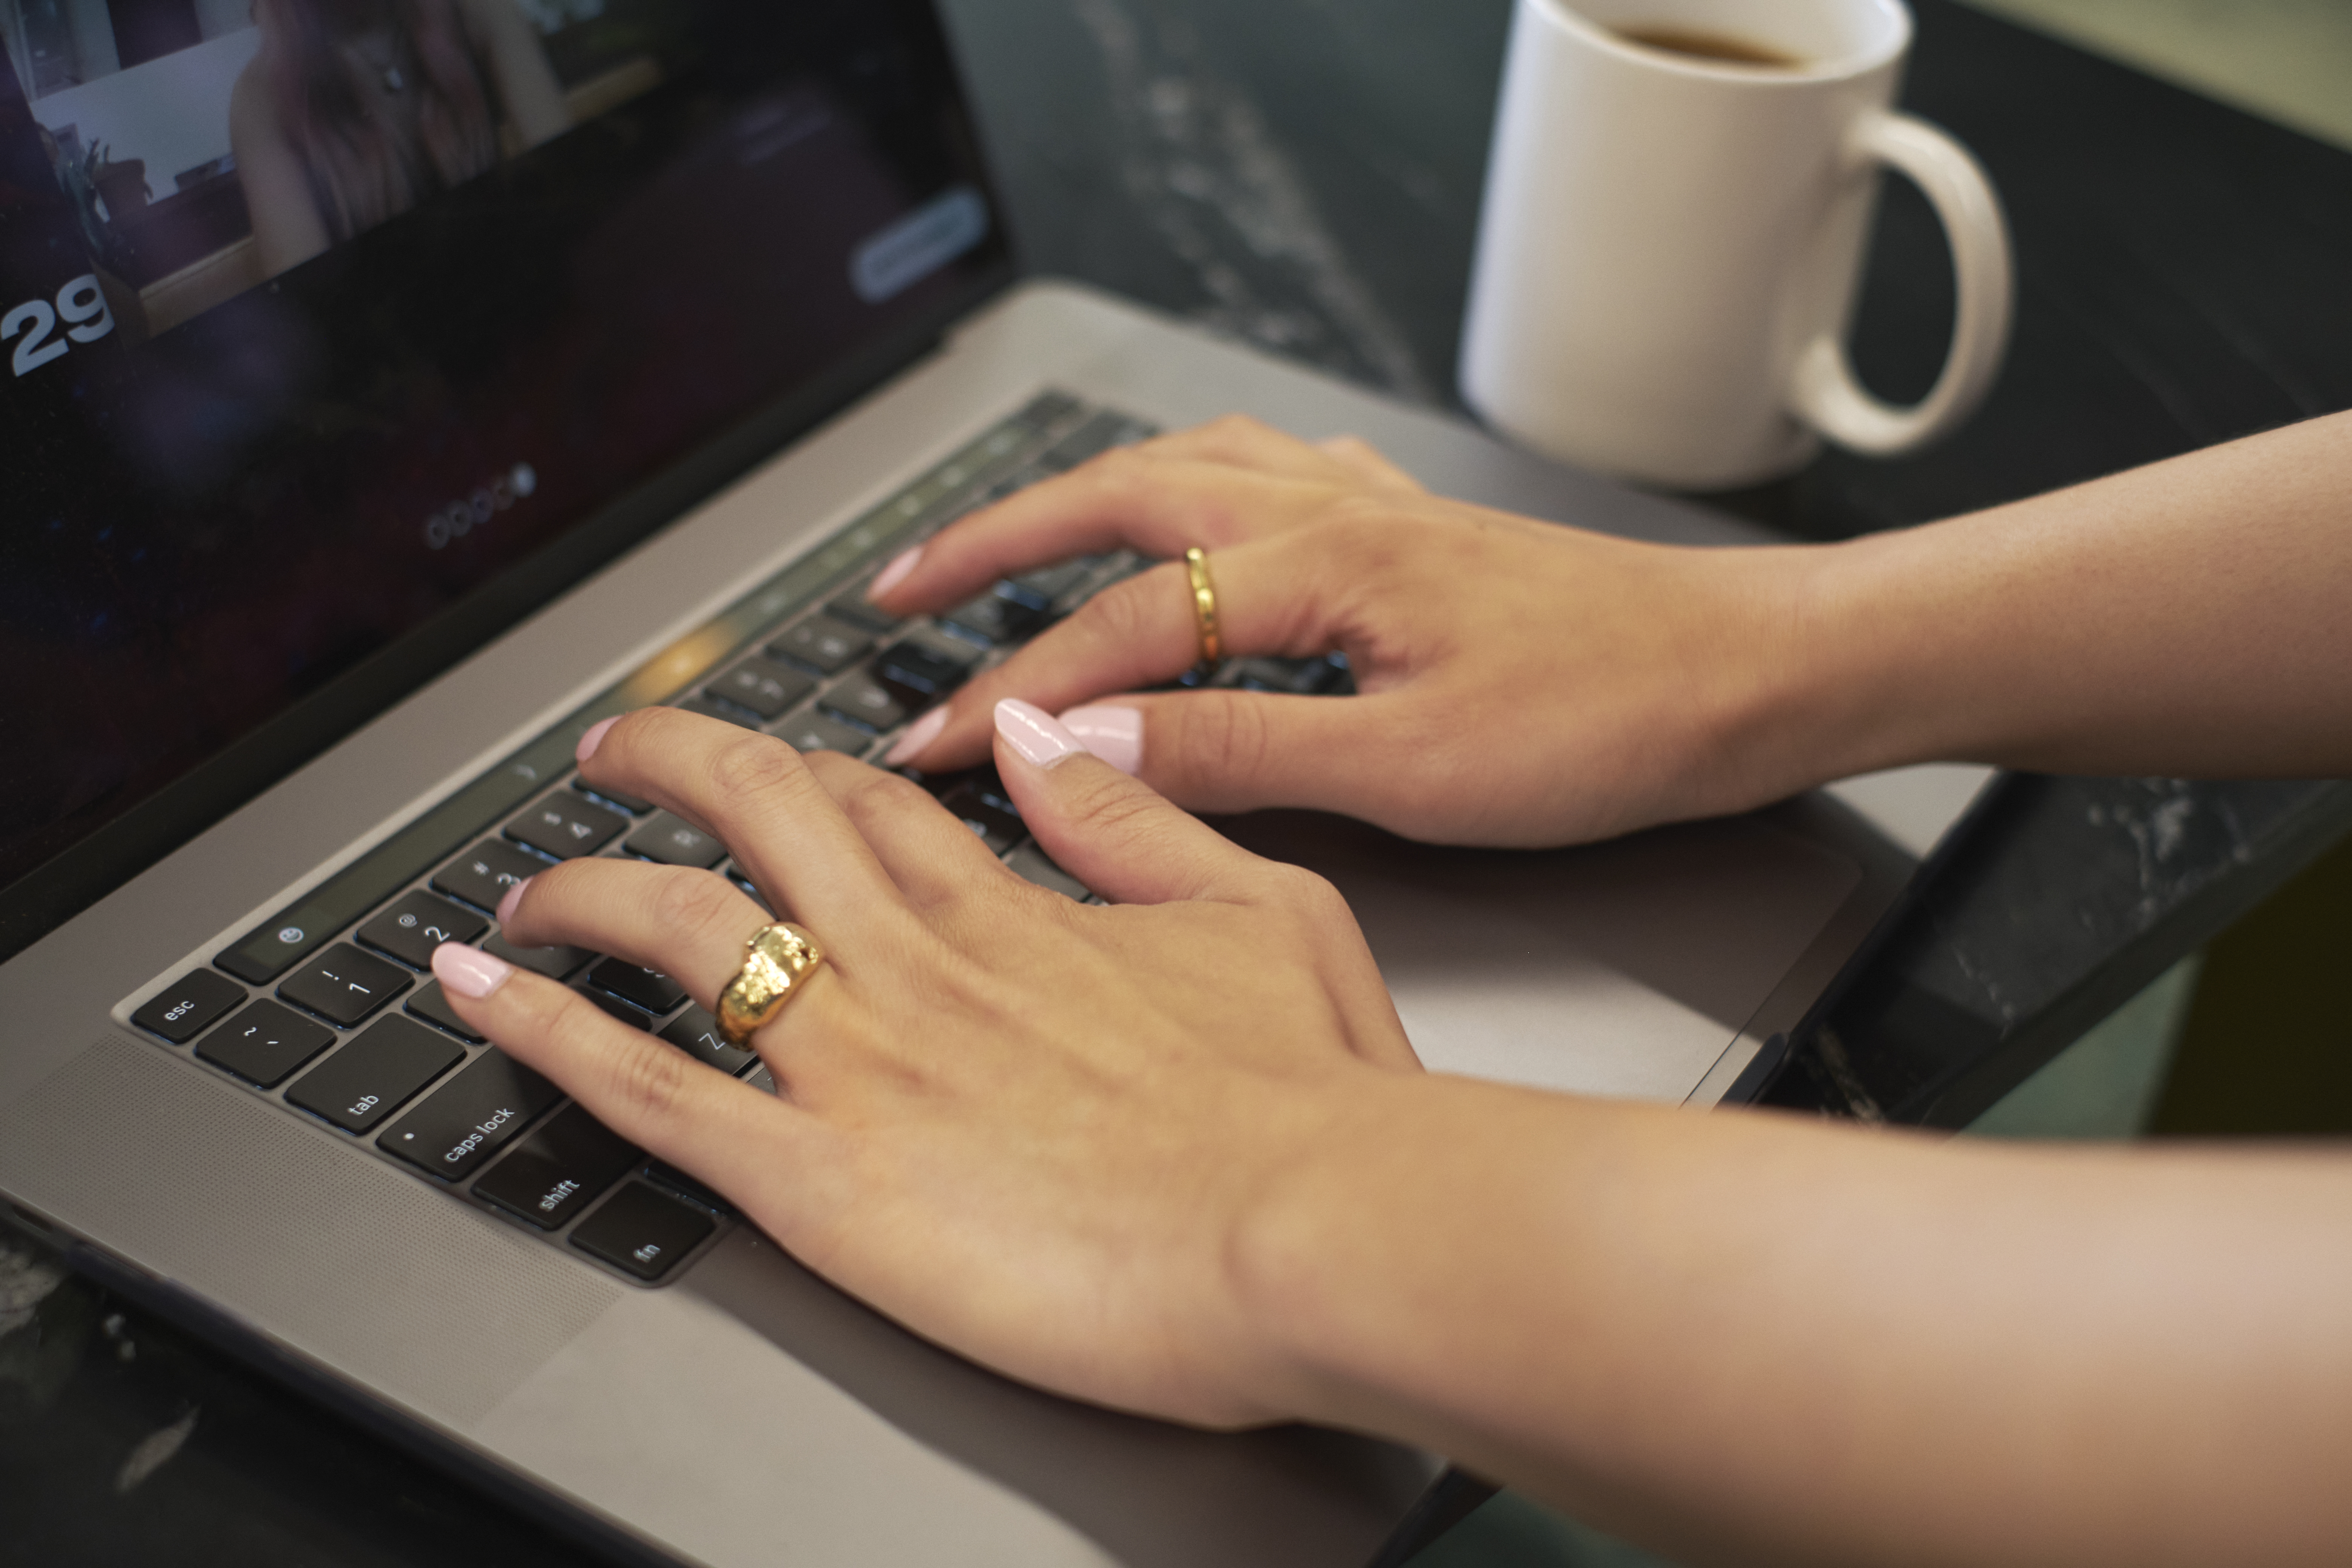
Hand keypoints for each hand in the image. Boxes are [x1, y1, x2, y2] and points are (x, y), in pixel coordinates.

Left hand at [433, 702, 1417, 1425]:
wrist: (1317, 1228)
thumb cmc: (1316, 1098)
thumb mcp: (1264, 910)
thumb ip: (1136, 825)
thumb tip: (1045, 744)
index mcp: (1017, 911)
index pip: (875, 804)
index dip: (803, 769)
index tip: (766, 762)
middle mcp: (916, 961)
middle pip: (755, 816)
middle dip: (668, 765)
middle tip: (614, 753)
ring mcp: (858, 1060)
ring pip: (673, 927)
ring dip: (577, 889)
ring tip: (520, 887)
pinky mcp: (821, 1176)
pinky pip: (645, 1088)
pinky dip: (543, 1031)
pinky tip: (477, 995)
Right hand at [873, 416, 1833, 846]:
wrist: (1750, 675)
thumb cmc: (1611, 724)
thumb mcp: (1412, 767)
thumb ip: (1238, 749)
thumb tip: (1083, 747)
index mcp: (1320, 567)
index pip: (1117, 632)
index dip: (1010, 695)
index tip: (925, 747)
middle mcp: (1332, 512)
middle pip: (1118, 500)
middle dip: (993, 544)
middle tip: (898, 588)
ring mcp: (1372, 510)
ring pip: (1186, 470)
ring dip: (1080, 500)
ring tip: (1004, 541)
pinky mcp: (1409, 531)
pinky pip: (1267, 474)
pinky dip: (1190, 488)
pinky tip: (1184, 519)